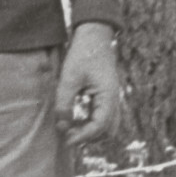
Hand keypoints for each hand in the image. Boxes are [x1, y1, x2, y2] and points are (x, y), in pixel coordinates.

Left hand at [55, 22, 122, 146]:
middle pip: (108, 131)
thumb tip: (61, 126)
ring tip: (69, 127)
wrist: (94, 37)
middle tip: (67, 135)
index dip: (83, 136)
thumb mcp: (68, 78)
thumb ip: (64, 103)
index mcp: (109, 96)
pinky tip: (73, 119)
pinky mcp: (106, 97)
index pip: (100, 126)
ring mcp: (112, 99)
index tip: (66, 140)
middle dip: (88, 137)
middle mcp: (114, 101)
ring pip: (107, 126)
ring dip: (90, 132)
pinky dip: (90, 123)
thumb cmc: (82, 55)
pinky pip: (102, 117)